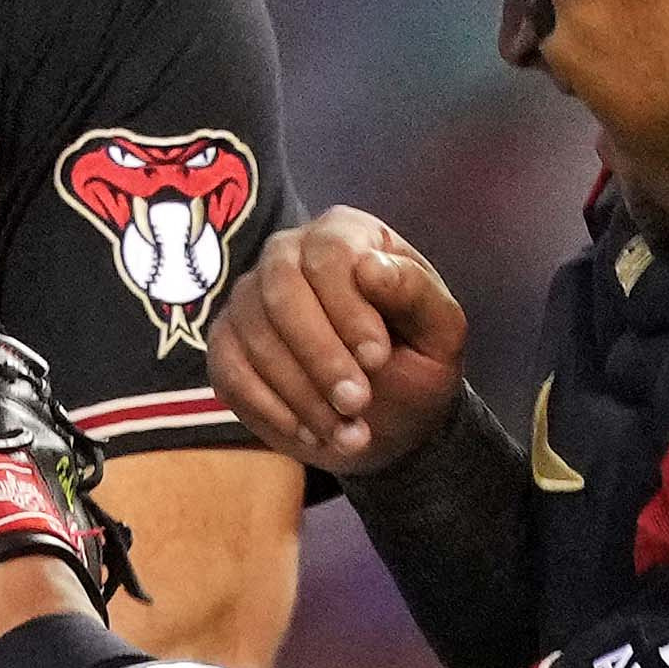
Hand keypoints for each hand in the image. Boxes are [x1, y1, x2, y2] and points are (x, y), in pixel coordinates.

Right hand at [208, 207, 468, 478]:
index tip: (376, 359)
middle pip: (282, 290)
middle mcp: (289, 253)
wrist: (388, 418)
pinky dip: (271, 407)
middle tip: (356, 403)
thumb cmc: (417, 364)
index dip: (349, 308)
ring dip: (302, 393)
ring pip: (255, 336)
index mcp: (345, 235)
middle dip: (320, 355)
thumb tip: (369, 266)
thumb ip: (416, 293)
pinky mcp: (227, 344)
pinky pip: (230, 370)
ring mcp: (250, 297)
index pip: (329, 253)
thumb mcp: (440, 332)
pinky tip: (310, 432)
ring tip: (347, 432)